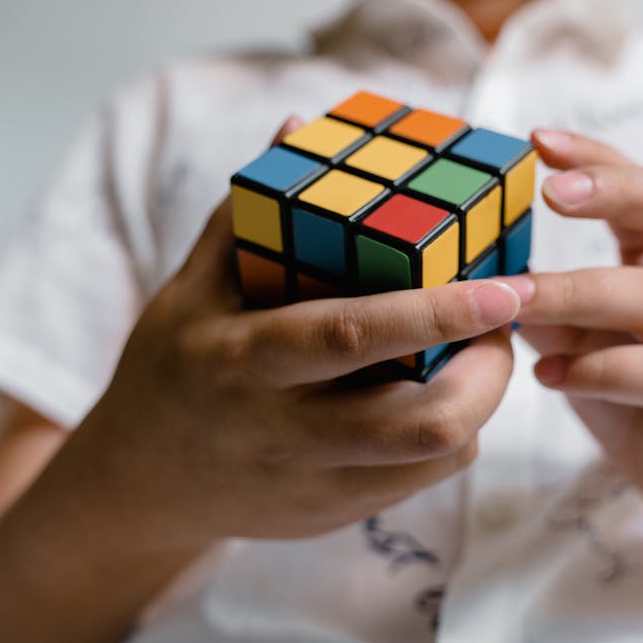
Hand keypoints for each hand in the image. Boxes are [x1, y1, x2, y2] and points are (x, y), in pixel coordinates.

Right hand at [75, 117, 521, 550]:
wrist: (137, 485)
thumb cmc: (171, 365)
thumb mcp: (190, 286)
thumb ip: (251, 212)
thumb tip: (301, 125)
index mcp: (244, 360)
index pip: (352, 337)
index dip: (436, 313)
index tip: (504, 286)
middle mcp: (282, 432)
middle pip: (417, 422)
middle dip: (488, 372)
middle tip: (503, 319)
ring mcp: (313, 485)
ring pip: (433, 457)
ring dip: (481, 402)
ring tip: (480, 352)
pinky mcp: (334, 516)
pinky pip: (421, 480)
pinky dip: (452, 434)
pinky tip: (440, 393)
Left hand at [498, 128, 642, 536]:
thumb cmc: (639, 398)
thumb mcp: (581, 342)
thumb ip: (545, 306)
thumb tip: (473, 272)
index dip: (600, 160)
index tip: (538, 140)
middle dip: (619, 191)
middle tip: (551, 191)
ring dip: (580, 291)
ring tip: (515, 300)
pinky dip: (603, 371)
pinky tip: (550, 376)